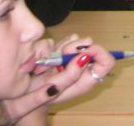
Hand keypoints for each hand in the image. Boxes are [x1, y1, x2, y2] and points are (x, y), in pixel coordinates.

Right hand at [2, 37, 116, 123]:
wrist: (26, 93)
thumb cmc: (40, 95)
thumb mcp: (54, 88)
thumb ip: (71, 74)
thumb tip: (85, 55)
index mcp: (88, 79)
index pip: (107, 62)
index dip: (98, 52)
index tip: (83, 51)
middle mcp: (84, 67)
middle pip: (91, 46)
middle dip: (74, 48)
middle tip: (60, 56)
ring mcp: (75, 58)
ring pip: (77, 40)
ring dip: (62, 47)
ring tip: (50, 60)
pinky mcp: (65, 51)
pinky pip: (66, 39)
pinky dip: (56, 44)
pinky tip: (47, 56)